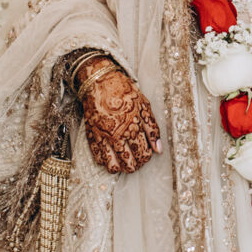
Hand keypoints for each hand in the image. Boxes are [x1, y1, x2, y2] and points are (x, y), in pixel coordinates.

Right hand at [77, 58, 160, 173]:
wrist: (100, 83)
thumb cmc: (124, 93)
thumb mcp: (144, 107)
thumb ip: (153, 130)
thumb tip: (159, 149)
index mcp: (134, 129)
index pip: (144, 155)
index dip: (147, 157)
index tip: (146, 152)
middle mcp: (118, 137)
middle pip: (129, 164)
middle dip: (135, 164)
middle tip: (136, 159)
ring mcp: (104, 139)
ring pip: (113, 166)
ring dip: (120, 167)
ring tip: (124, 161)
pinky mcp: (92, 137)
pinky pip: (98, 159)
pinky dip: (105, 161)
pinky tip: (111, 155)